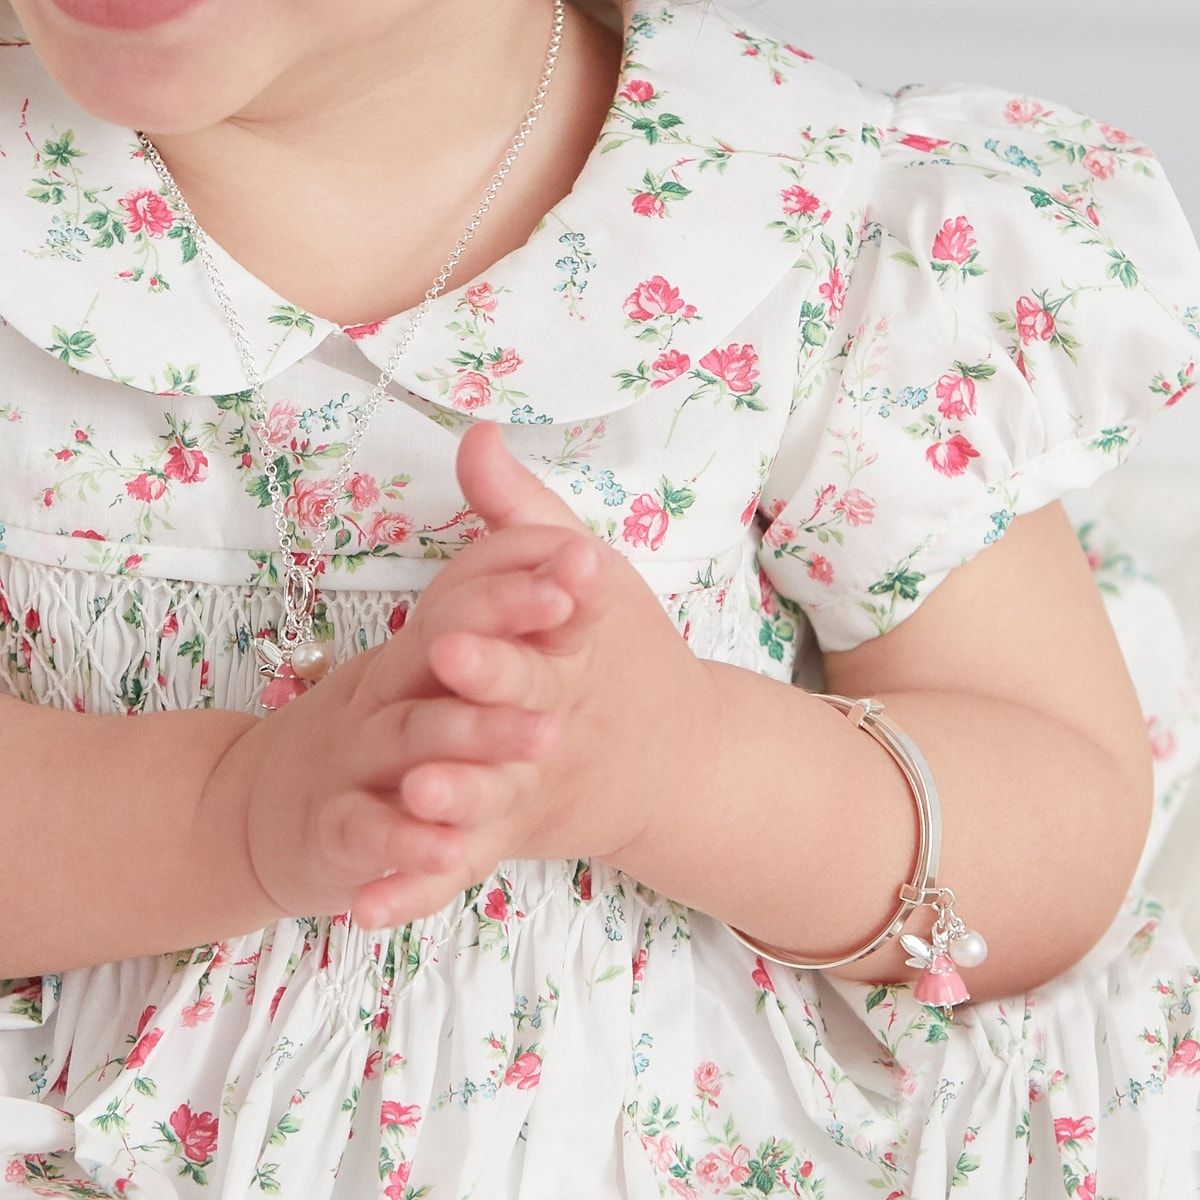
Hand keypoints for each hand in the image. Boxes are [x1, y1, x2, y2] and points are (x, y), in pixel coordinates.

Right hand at [200, 521, 599, 926]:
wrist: (263, 808)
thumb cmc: (377, 725)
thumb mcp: (428, 663)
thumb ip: (482, 598)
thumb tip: (497, 464)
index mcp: (416, 651)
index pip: (465, 602)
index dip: (522, 584)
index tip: (588, 562)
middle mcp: (386, 694)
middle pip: (440, 660)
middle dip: (507, 647)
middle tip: (567, 621)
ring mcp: (357, 758)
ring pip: (413, 740)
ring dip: (474, 737)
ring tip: (542, 738)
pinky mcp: (336, 826)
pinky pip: (370, 831)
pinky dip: (406, 844)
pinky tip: (451, 851)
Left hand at [366, 422, 721, 920]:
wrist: (676, 761)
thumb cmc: (622, 655)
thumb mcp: (588, 575)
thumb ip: (523, 514)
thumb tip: (475, 433)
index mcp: (579, 648)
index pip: (555, 624)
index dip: (521, 610)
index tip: (475, 602)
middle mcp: (563, 718)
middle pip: (526, 705)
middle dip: (492, 688)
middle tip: (450, 667)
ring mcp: (537, 784)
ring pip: (496, 796)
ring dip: (458, 801)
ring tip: (415, 800)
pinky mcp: (511, 837)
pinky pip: (461, 869)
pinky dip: (417, 891)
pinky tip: (365, 908)